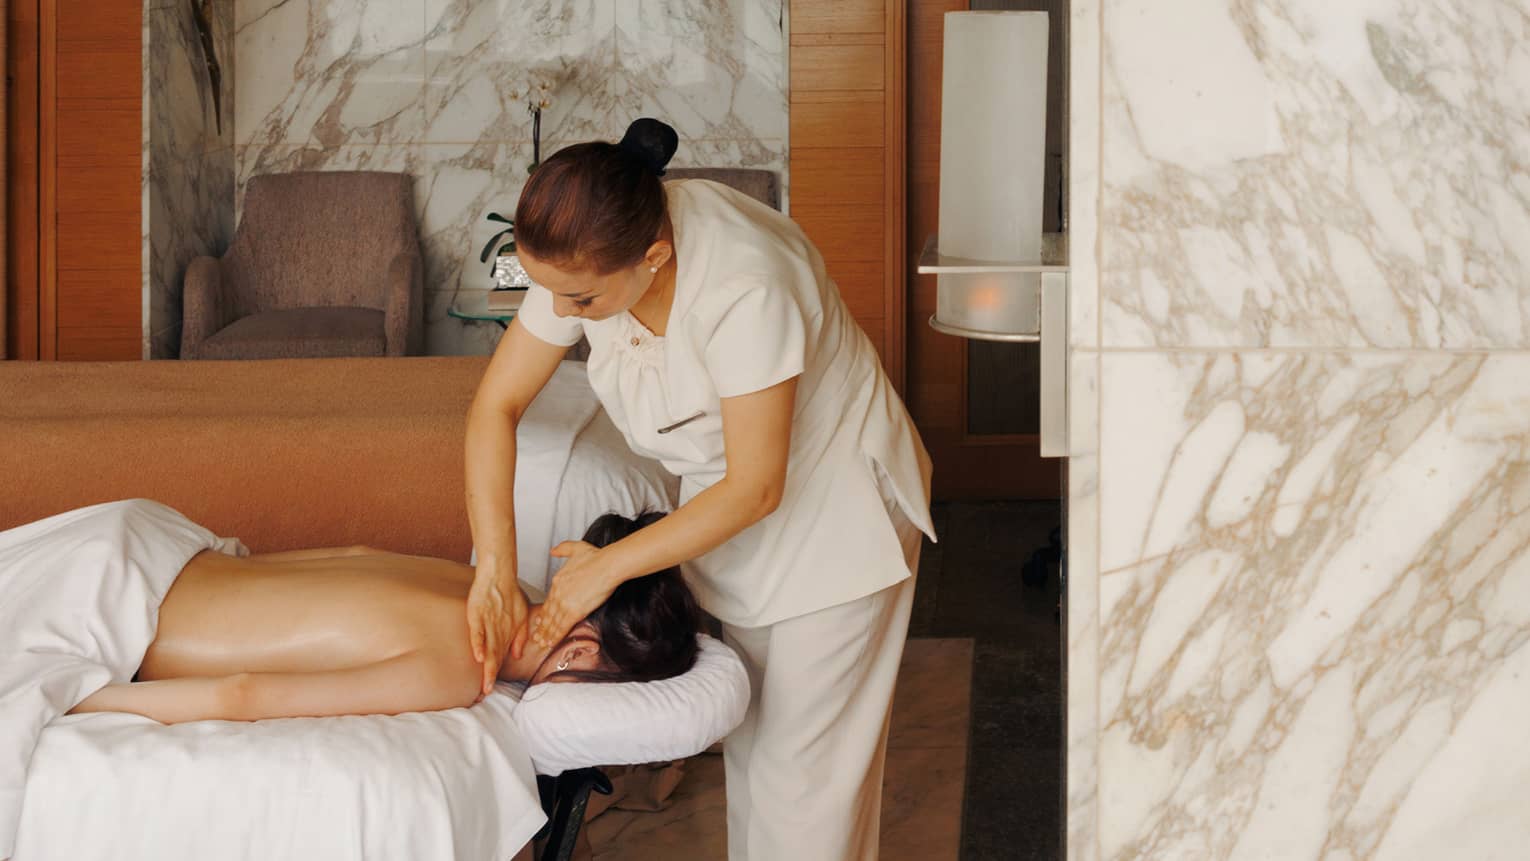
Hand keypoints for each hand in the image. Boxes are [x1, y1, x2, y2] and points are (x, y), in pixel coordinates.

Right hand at [466, 565, 531, 695]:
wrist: (500, 575)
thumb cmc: (510, 595)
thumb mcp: (521, 617)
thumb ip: (520, 636)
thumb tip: (516, 656)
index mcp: (506, 634)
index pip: (500, 658)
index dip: (495, 675)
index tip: (490, 691)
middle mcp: (498, 631)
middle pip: (494, 658)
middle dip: (490, 676)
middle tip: (486, 693)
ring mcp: (488, 624)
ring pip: (488, 648)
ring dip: (487, 667)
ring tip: (484, 683)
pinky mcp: (478, 615)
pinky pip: (478, 631)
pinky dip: (479, 644)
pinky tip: (480, 656)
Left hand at [526, 541, 619, 650]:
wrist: (607, 566)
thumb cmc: (596, 558)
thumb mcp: (575, 548)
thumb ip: (563, 549)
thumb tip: (553, 551)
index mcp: (558, 581)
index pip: (549, 600)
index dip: (544, 612)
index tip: (540, 619)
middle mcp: (558, 593)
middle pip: (548, 613)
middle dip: (542, 627)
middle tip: (537, 637)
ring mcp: (564, 603)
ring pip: (553, 623)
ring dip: (547, 635)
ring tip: (542, 643)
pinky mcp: (574, 612)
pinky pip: (562, 627)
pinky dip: (555, 637)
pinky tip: (551, 643)